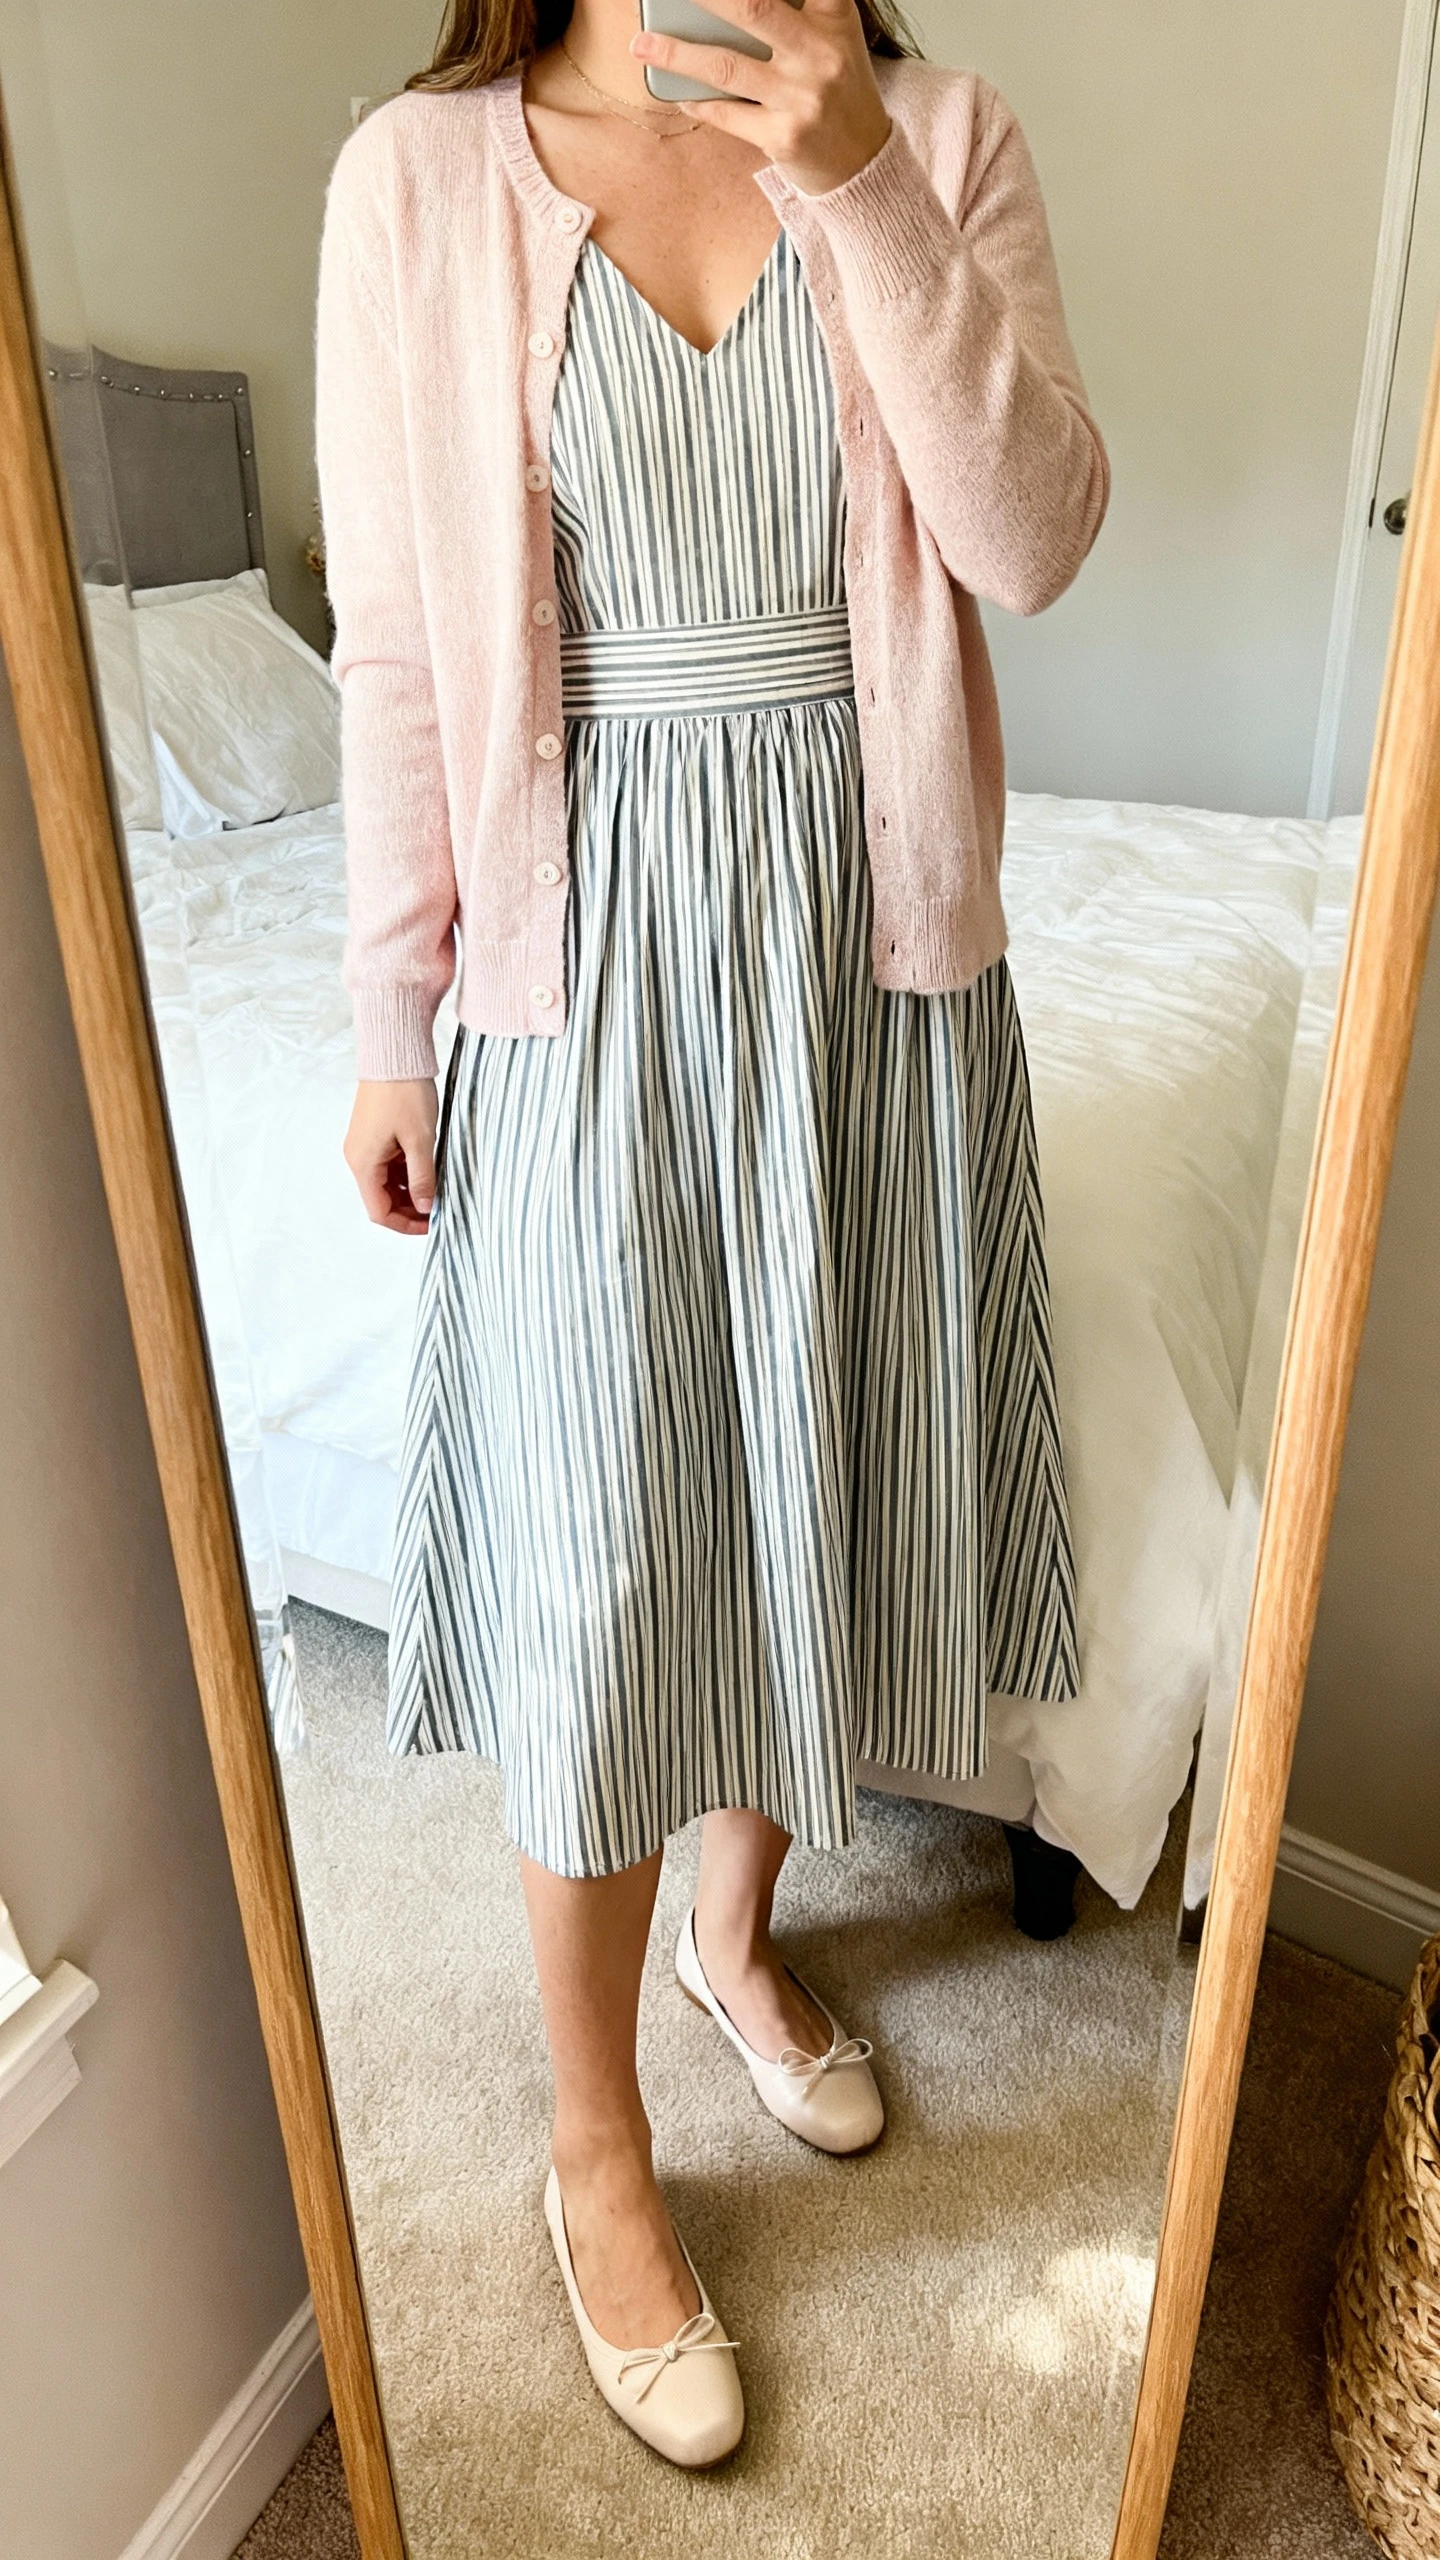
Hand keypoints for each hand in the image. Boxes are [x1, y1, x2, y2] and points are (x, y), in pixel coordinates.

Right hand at [344, 1078, 438, 1233]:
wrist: (394, 1053)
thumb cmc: (404, 1092)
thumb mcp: (420, 1139)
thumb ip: (423, 1177)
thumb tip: (426, 1207)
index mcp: (363, 1163)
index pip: (379, 1211)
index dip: (406, 1224)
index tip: (432, 1224)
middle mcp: (358, 1157)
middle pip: (381, 1198)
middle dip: (409, 1209)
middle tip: (439, 1209)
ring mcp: (365, 1145)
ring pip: (386, 1182)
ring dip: (410, 1190)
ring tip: (438, 1189)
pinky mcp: (373, 1134)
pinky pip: (388, 1164)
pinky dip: (407, 1173)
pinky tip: (429, 1170)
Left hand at [631, 0, 890, 196]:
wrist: (864, 163)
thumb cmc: (836, 89)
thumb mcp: (833, 38)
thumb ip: (798, 11)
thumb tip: (725, 9)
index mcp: (833, 20)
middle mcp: (820, 56)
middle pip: (752, 9)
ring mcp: (801, 100)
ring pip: (726, 66)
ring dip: (676, 53)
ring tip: (642, 43)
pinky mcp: (783, 138)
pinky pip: (727, 115)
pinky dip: (696, 101)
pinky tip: (675, 91)